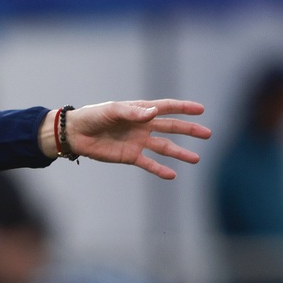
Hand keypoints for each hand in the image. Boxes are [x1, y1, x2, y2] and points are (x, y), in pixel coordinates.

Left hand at [59, 99, 210, 179]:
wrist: (75, 133)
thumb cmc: (92, 117)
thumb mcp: (111, 111)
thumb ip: (132, 112)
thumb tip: (154, 112)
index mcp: (138, 110)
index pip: (165, 108)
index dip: (183, 108)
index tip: (201, 109)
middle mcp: (141, 126)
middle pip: (170, 127)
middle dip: (189, 130)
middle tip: (207, 134)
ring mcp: (137, 141)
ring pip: (164, 147)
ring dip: (179, 153)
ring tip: (196, 159)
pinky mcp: (129, 156)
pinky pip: (148, 163)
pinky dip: (160, 169)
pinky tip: (172, 175)